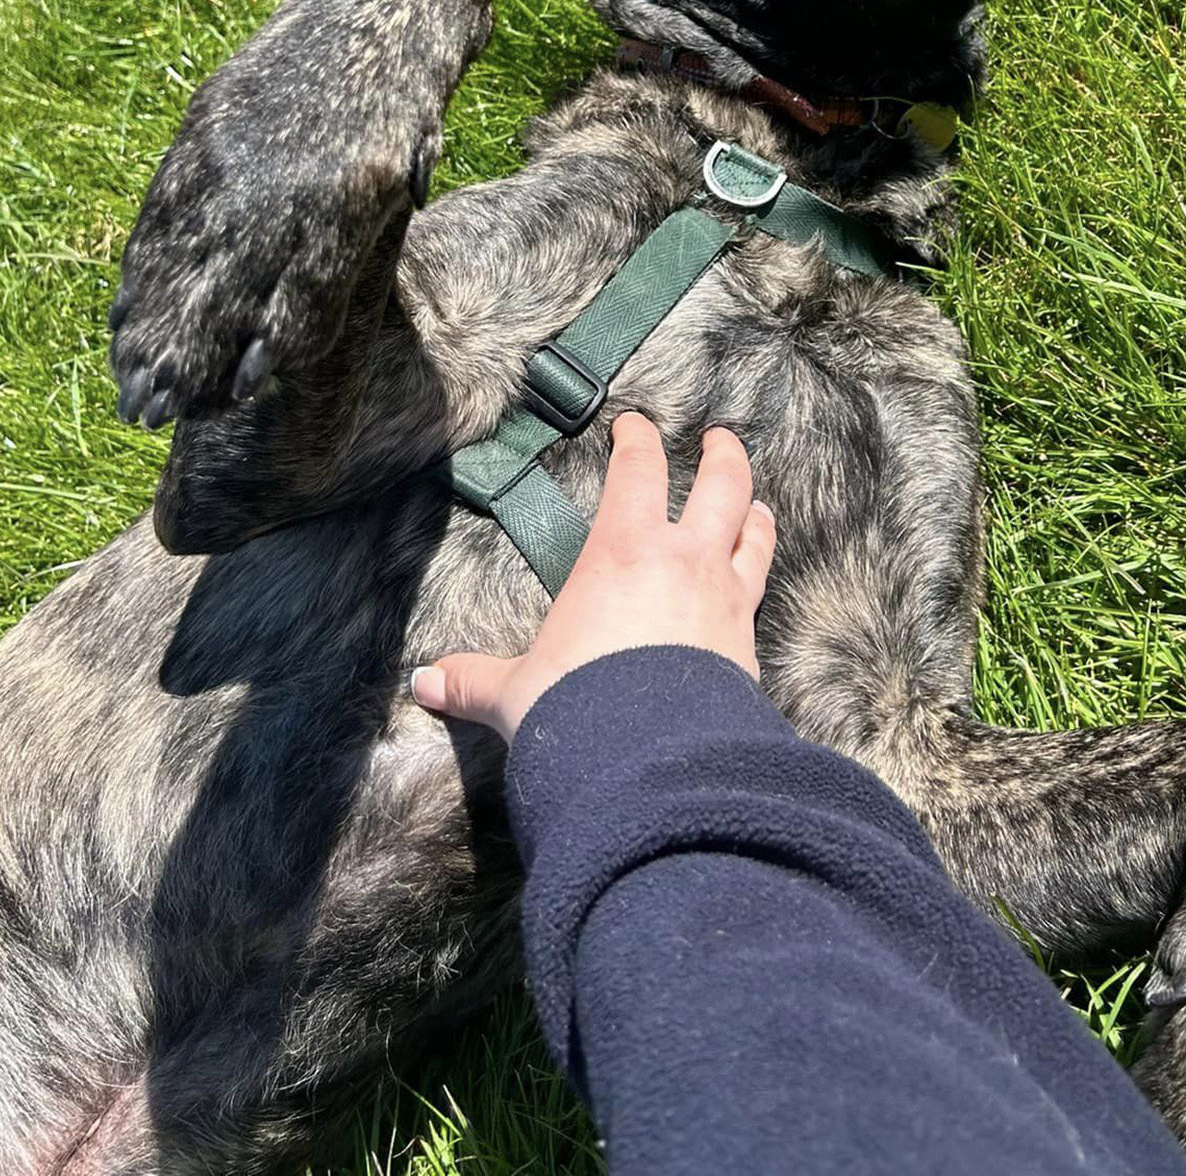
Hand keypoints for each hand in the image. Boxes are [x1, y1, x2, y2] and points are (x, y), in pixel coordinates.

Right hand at [411, 412, 773, 740]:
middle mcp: (683, 561)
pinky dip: (759, 578)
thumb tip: (426, 683)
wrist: (650, 761)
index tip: (634, 424)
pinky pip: (760, 594)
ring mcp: (725, 599)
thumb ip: (474, 680)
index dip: (637, 438)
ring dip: (756, 514)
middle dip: (722, 456)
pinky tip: (753, 586)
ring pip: (754, 536)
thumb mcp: (516, 691)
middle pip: (720, 485)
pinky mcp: (748, 643)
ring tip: (757, 507)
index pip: (637, 470)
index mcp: (623, 551)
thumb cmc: (579, 709)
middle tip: (719, 440)